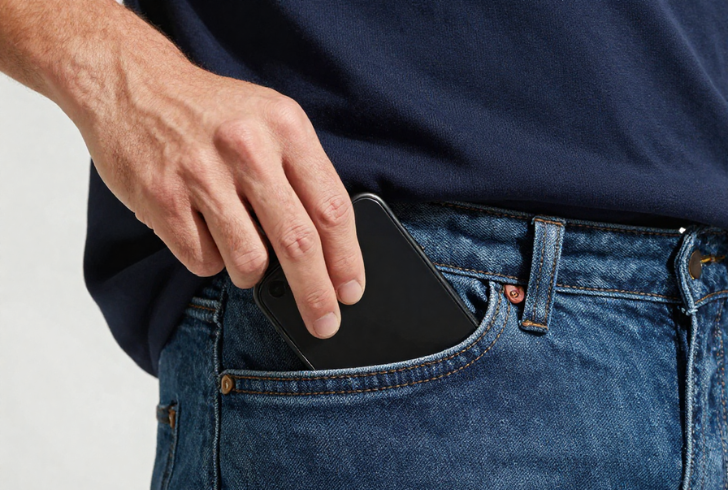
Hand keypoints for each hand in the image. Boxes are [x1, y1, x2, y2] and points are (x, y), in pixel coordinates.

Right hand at [81, 61, 364, 338]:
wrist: (131, 83)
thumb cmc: (210, 111)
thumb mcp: (270, 120)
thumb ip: (301, 173)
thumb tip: (329, 248)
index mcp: (286, 127)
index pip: (331, 207)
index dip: (346, 258)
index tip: (351, 290)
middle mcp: (248, 148)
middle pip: (297, 243)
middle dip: (316, 294)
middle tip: (324, 322)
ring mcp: (202, 173)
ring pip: (248, 260)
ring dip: (252, 273)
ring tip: (243, 251)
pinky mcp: (162, 197)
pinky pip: (202, 260)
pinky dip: (210, 259)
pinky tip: (203, 231)